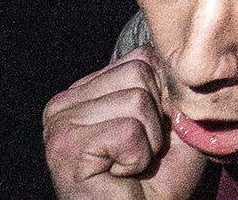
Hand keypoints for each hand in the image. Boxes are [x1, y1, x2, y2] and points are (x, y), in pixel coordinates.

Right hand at [43, 48, 207, 199]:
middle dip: (156, 118)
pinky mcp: (66, 146)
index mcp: (86, 90)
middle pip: (140, 72)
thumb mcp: (172, 121)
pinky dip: (137, 157)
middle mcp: (64, 102)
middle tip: (138, 153)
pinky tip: (119, 175)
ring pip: (137, 99)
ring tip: (129, 165)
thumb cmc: (158, 180)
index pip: (143, 57)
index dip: (164, 97)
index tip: (150, 134)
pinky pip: (129, 130)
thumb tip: (178, 56)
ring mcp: (60, 123)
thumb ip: (171, 84)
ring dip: (148, 140)